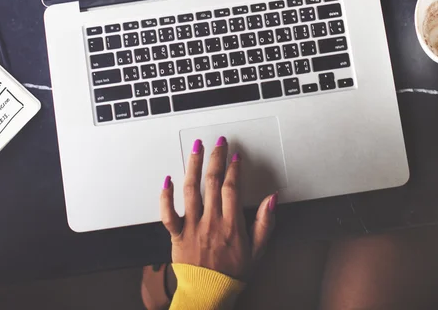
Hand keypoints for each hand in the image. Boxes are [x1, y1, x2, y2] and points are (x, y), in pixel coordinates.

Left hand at [160, 136, 276, 279]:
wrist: (208, 295)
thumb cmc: (232, 274)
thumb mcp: (258, 250)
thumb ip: (265, 223)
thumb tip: (272, 199)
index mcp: (231, 224)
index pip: (232, 188)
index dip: (234, 169)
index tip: (235, 156)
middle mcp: (211, 222)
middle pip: (212, 182)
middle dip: (216, 158)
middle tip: (219, 142)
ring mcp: (192, 227)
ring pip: (191, 189)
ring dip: (193, 165)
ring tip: (196, 148)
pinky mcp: (176, 235)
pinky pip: (168, 213)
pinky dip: (165, 196)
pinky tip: (167, 179)